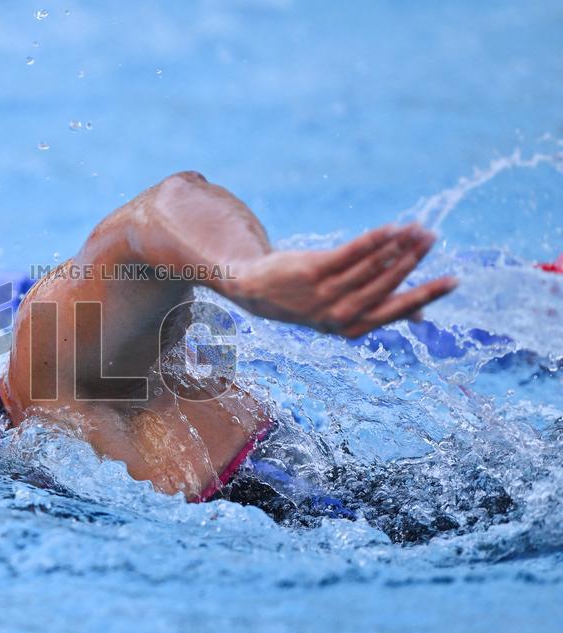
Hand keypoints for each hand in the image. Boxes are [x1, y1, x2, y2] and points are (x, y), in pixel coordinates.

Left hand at [225, 223, 457, 337]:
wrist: (255, 291)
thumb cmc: (305, 301)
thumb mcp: (340, 314)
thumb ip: (378, 312)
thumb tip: (420, 318)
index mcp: (351, 328)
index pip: (396, 311)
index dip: (426, 295)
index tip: (453, 281)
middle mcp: (339, 314)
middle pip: (386, 285)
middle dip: (414, 261)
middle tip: (435, 240)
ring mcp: (324, 294)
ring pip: (370, 267)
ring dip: (398, 246)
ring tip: (418, 229)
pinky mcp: (312, 271)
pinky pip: (350, 254)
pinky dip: (373, 241)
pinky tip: (392, 228)